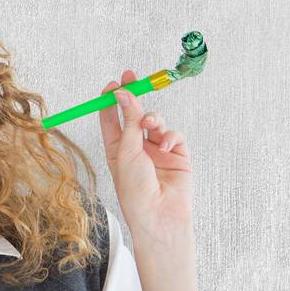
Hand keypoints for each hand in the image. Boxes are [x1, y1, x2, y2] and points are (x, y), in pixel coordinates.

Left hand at [97, 68, 193, 243]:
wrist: (159, 214)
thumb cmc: (135, 189)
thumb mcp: (126, 151)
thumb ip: (129, 121)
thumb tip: (122, 93)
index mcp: (116, 149)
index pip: (112, 119)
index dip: (111, 101)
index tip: (112, 84)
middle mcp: (136, 148)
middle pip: (134, 114)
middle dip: (134, 95)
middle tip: (131, 76)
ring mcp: (157, 151)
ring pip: (156, 121)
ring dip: (152, 118)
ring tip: (149, 125)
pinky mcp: (177, 155)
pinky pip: (174, 134)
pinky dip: (170, 135)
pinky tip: (165, 145)